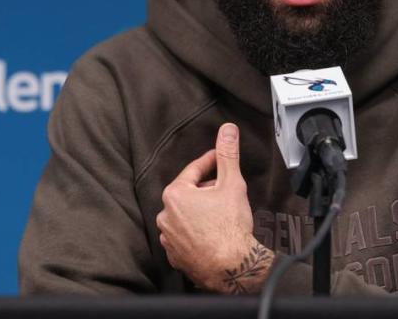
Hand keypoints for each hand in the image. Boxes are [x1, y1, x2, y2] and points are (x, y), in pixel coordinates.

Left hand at [156, 123, 273, 293]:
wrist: (232, 267)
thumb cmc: (230, 227)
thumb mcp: (232, 183)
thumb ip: (228, 154)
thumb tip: (227, 130)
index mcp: (175, 194)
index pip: (194, 170)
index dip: (210, 162)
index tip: (220, 158)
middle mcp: (165, 215)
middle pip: (189, 193)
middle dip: (206, 188)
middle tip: (225, 189)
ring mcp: (169, 238)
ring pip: (186, 215)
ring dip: (201, 211)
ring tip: (221, 213)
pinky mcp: (175, 256)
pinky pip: (185, 235)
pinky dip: (197, 231)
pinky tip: (213, 232)